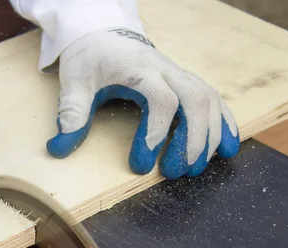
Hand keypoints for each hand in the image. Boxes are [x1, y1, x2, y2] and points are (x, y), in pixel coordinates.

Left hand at [47, 28, 239, 178]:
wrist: (104, 34)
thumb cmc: (91, 60)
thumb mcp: (75, 83)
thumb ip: (71, 113)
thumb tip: (59, 148)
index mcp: (139, 70)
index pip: (161, 100)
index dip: (156, 134)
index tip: (140, 164)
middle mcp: (167, 70)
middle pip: (196, 101)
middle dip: (191, 141)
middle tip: (173, 173)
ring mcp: (180, 75)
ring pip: (210, 102)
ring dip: (209, 138)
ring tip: (195, 170)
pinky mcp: (186, 82)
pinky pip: (215, 101)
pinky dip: (225, 125)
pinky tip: (228, 149)